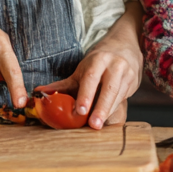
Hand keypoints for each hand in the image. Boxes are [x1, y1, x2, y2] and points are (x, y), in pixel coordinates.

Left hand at [34, 4, 142, 128]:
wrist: (125, 45)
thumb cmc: (99, 60)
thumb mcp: (82, 69)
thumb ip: (63, 84)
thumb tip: (39, 93)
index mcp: (98, 60)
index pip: (91, 78)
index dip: (86, 95)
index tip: (80, 110)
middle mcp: (115, 65)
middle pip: (109, 88)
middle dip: (101, 108)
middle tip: (94, 125)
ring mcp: (127, 73)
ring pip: (118, 95)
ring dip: (108, 112)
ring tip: (100, 126)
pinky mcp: (134, 82)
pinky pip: (123, 98)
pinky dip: (114, 110)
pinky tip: (107, 120)